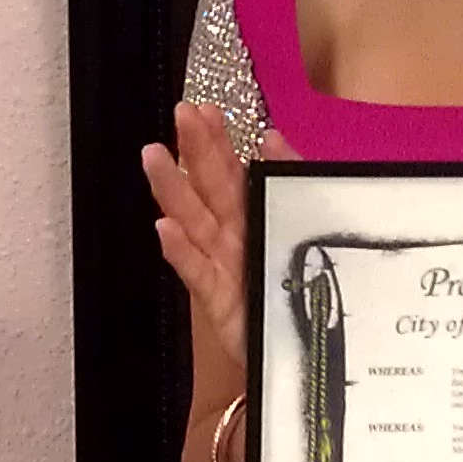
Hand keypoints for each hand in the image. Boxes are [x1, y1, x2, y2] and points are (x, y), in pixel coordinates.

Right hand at [139, 104, 293, 373]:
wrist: (308, 353)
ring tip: (154, 157)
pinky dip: (180, 250)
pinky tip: (165, 227)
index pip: (230, 170)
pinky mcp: (220, 301)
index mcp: (253, 217)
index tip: (203, 108)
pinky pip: (198, 272)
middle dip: (194, 151)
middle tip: (180, 114)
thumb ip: (291, 180)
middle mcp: (233, 237)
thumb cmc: (301, 290)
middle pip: (210, 187)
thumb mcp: (307, 226)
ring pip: (194, 221)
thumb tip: (270, 136)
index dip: (216, 139)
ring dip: (173, 189)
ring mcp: (222, 267)